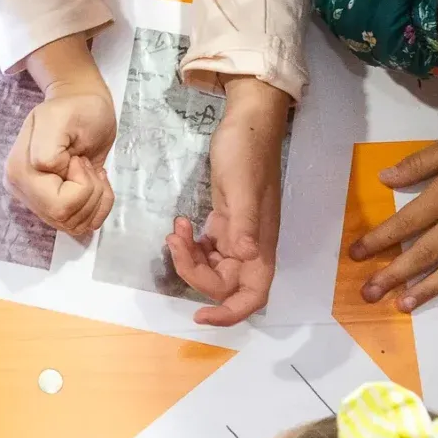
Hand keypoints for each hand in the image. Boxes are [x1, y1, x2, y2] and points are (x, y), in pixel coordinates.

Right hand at [6, 75, 115, 238]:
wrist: (81, 105)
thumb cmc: (76, 109)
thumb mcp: (61, 118)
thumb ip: (48, 148)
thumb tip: (48, 173)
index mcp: (21, 171)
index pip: (59, 205)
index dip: (82, 185)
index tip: (80, 159)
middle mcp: (24, 191)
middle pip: (66, 218)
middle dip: (91, 194)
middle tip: (87, 165)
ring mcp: (39, 202)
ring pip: (75, 225)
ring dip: (96, 200)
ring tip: (90, 171)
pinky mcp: (54, 207)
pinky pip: (80, 226)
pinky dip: (98, 207)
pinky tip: (93, 183)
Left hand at [169, 77, 290, 324]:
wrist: (246, 122)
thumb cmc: (247, 152)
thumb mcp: (242, 188)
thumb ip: (243, 224)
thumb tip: (244, 257)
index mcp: (261, 245)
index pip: (253, 296)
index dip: (230, 313)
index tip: (200, 315)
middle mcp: (251, 246)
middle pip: (223, 284)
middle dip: (194, 272)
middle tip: (175, 242)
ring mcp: (238, 234)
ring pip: (211, 267)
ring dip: (188, 257)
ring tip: (176, 229)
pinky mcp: (225, 221)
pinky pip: (206, 249)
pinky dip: (189, 244)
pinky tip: (181, 223)